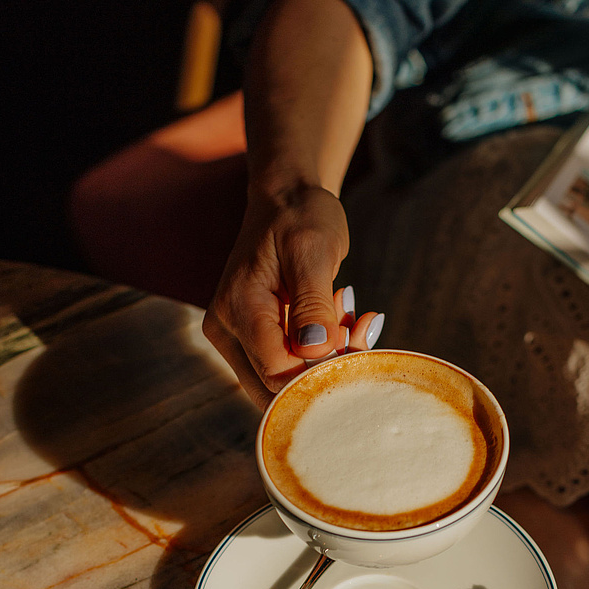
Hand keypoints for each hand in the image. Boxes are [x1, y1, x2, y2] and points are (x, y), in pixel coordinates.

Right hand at [203, 184, 379, 406]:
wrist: (286, 201)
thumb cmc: (300, 217)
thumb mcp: (313, 251)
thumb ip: (313, 303)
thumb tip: (315, 351)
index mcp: (237, 308)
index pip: (277, 371)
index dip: (321, 370)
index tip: (356, 341)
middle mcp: (228, 331)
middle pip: (276, 387)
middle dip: (326, 371)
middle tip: (360, 331)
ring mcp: (238, 339)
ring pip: (285, 383)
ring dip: (329, 361)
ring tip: (351, 316)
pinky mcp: (254, 341)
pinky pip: (290, 367)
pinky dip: (324, 354)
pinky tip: (343, 320)